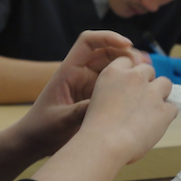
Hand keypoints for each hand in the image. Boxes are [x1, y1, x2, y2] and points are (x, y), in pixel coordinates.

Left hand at [17, 31, 144, 156]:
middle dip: (126, 54)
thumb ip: (81, 111)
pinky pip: (114, 85)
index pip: (88, 42)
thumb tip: (105, 103)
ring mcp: (89, 85)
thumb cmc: (41, 129)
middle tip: (144, 65)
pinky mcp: (95, 98)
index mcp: (68, 71)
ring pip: (114, 68)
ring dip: (130, 69)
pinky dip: (127, 85)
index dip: (108, 37)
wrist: (33, 142)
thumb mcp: (61, 121)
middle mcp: (80, 74)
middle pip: (107, 52)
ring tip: (147, 76)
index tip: (127, 44)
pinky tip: (141, 93)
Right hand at [77, 56, 176, 162]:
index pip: (128, 61)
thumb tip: (125, 99)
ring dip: (161, 94)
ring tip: (152, 111)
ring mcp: (151, 92)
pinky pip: (173, 107)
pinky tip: (157, 125)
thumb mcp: (96, 100)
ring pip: (165, 83)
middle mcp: (133, 77)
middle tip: (140, 101)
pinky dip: (167, 115)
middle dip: (147, 83)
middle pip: (148, 70)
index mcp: (113, 73)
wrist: (104, 144)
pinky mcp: (164, 109)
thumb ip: (112, 93)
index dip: (130, 74)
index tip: (128, 86)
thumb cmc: (95, 130)